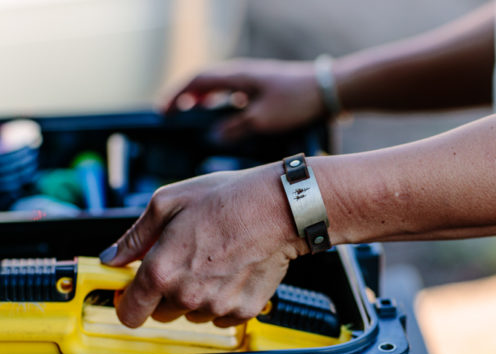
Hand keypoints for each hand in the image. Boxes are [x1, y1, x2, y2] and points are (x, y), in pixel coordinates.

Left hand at [99, 164, 305, 327]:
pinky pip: (223, 316)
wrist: (277, 208)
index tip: (133, 293)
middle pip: (162, 314)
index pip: (130, 312)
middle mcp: (188, 294)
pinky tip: (232, 272)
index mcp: (162, 270)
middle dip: (166, 292)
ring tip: (213, 261)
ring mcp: (217, 305)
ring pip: (193, 314)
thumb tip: (114, 257)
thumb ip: (135, 236)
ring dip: (196, 296)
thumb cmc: (228, 199)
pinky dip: (223, 299)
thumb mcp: (169, 202)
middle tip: (184, 262)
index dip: (128, 303)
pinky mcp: (244, 310)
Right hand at [164, 59, 325, 139]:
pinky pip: (235, 93)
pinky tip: (227, 116)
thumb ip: (235, 128)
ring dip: (204, 99)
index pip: (196, 81)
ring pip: (220, 87)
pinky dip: (223, 103)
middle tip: (173, 113)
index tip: (163, 112)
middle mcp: (242, 74)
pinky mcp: (265, 88)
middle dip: (186, 97)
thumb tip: (214, 135)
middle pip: (205, 82)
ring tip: (194, 114)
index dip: (177, 96)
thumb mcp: (262, 120)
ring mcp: (254, 80)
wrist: (329, 90)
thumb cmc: (296, 101)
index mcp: (236, 77)